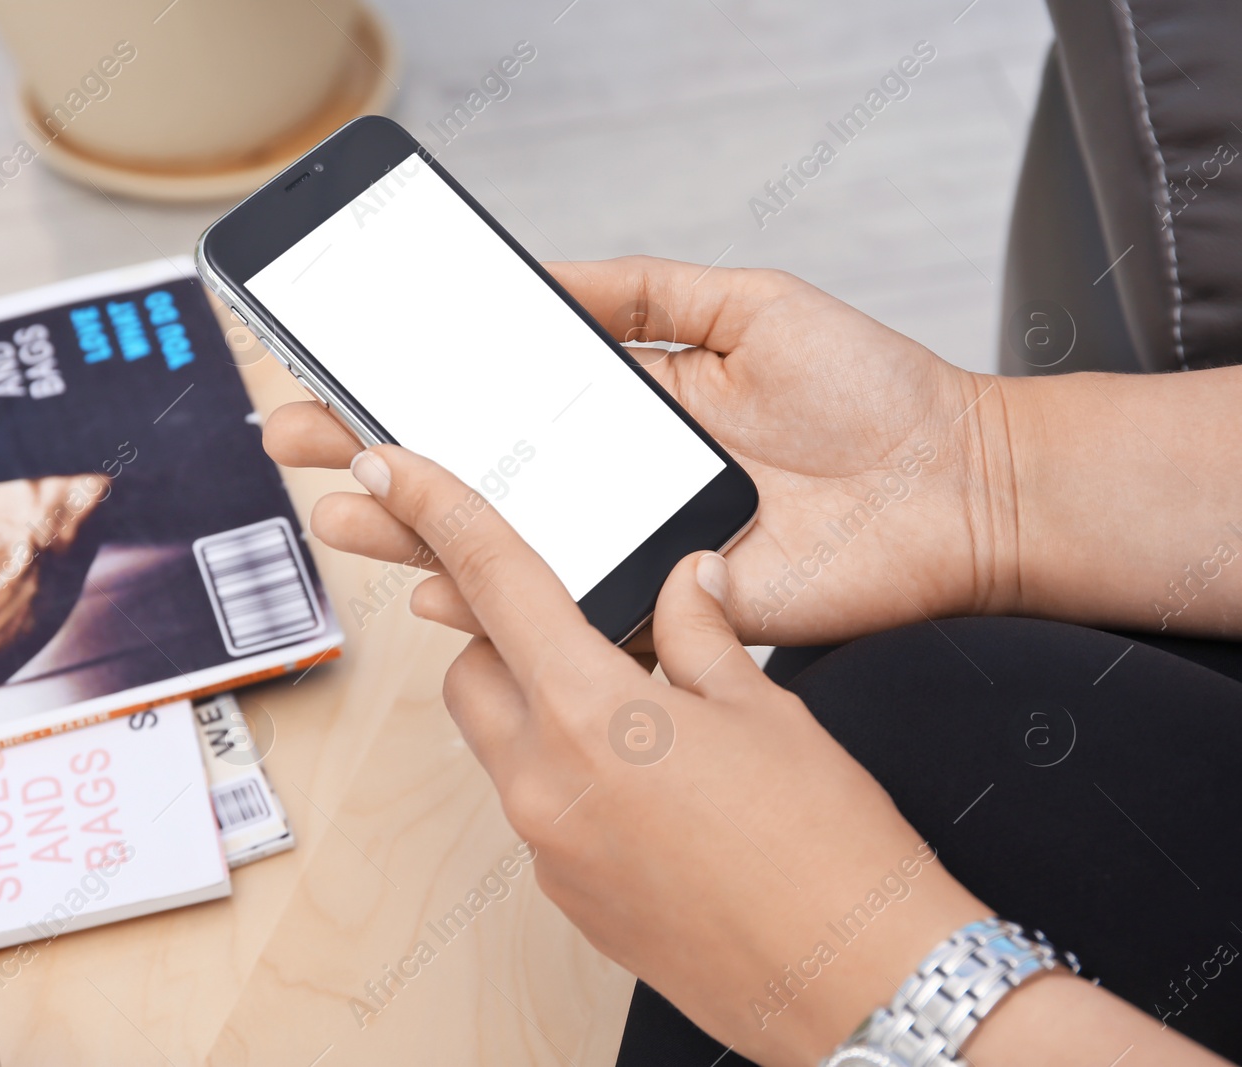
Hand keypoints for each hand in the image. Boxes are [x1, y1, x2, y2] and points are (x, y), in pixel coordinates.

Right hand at [264, 257, 1017, 645]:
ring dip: (415, 534)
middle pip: (480, 480)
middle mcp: (615, 484)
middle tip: (298, 440)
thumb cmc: (871, 390)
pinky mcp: (669, 611)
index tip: (343, 380)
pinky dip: (500, 611)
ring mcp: (636, 550)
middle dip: (383, 462)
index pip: (498, 405)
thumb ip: (644, 293)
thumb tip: (547, 276)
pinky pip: (570, 617)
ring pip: (507, 553)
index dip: (418, 396)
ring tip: (343, 510)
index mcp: (625, 410)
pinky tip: (435, 588)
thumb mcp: (747, 305)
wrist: (958, 485)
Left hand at [342, 445, 989, 1064]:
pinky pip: (536, 808)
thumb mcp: (767, 709)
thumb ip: (700, 633)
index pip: (490, 581)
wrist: (863, 986)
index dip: (432, 508)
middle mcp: (545, 784)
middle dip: (504, 635)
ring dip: (536, 707)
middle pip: (472, 671)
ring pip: (499, 743)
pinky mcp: (568, 896)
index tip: (384, 468)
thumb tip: (685, 585)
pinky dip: (567, 774)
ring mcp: (549, 849)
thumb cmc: (830, 852)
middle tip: (586, 627)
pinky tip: (649, 783)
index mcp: (590, 713)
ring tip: (636, 710)